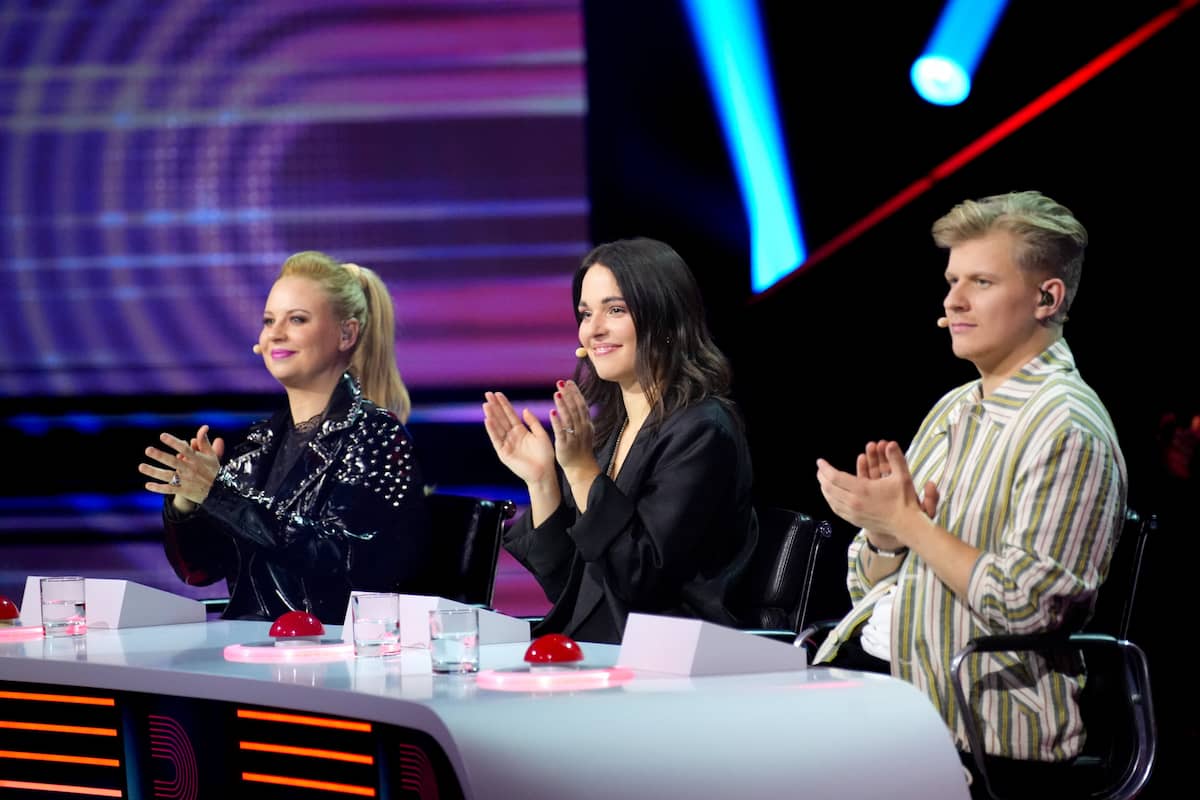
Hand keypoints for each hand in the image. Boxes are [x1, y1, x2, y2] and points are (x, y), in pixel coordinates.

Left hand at [139, 425, 223, 510]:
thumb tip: (203, 427)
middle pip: (173, 462)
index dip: (174, 442)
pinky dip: (158, 488)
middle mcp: (191, 469)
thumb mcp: (211, 455)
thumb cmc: (213, 470)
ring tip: (141, 467)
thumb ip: (204, 441)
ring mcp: (187, 481)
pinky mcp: (184, 491)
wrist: (219, 491)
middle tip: (148, 450)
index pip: (185, 449)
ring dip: (154, 472)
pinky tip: (147, 485)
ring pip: (168, 476)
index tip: (162, 436)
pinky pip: (169, 490)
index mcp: (197, 459)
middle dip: (160, 456)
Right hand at [482, 391, 555, 485]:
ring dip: (491, 416)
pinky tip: (488, 420)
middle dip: (495, 407)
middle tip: (487, 394)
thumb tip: (524, 410)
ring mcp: (506, 444)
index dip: (504, 404)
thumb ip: (533, 422)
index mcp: (520, 431)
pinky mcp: (503, 453)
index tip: (498, 393)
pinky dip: (492, 430)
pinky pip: (496, 439)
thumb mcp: (541, 434)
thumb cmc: (545, 455)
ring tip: (486, 404)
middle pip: (501, 418)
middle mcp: (512, 436)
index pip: (510, 414)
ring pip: (497, 427)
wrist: (544, 472)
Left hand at [550, 380, 597, 471]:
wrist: (581, 468)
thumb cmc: (580, 448)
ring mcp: (575, 436)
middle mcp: (582, 428)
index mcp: (586, 424)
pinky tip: (552, 412)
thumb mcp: (583, 430)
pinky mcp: (566, 444)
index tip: (568, 381)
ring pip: (569, 418)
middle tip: (561, 382)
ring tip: (557, 393)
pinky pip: (561, 431)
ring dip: (563, 405)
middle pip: (575, 408)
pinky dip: (557, 421)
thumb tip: (575, 400)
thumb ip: (579, 416)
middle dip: (568, 394)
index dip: (575, 393)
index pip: (581, 405)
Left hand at [817, 441, 932, 546]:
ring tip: (822, 481)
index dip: (826, 468)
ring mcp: (853, 513)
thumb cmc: (904, 500)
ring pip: (831, 500)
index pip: (835, 477)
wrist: (906, 525)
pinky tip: (830, 496)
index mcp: (862, 489)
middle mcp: (854, 502)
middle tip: (820, 469)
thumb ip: (895, 458)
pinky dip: (830, 501)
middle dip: (822, 477)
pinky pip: (836, 509)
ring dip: (824, 489)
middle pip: (829, 488)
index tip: (820, 462)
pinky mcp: (854, 521)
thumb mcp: (902, 476)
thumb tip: (891, 444)